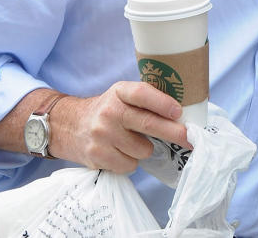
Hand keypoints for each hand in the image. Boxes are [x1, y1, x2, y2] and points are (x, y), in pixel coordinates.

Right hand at [50, 81, 188, 172]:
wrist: (67, 125)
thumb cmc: (107, 111)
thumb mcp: (121, 96)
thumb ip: (145, 101)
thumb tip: (182, 116)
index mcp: (119, 91)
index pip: (142, 94)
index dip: (162, 103)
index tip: (179, 112)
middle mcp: (110, 111)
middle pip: (148, 124)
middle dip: (174, 133)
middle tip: (189, 138)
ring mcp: (102, 134)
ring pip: (143, 150)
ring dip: (144, 149)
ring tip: (130, 142)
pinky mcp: (97, 155)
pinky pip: (130, 166)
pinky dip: (130, 162)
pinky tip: (119, 152)